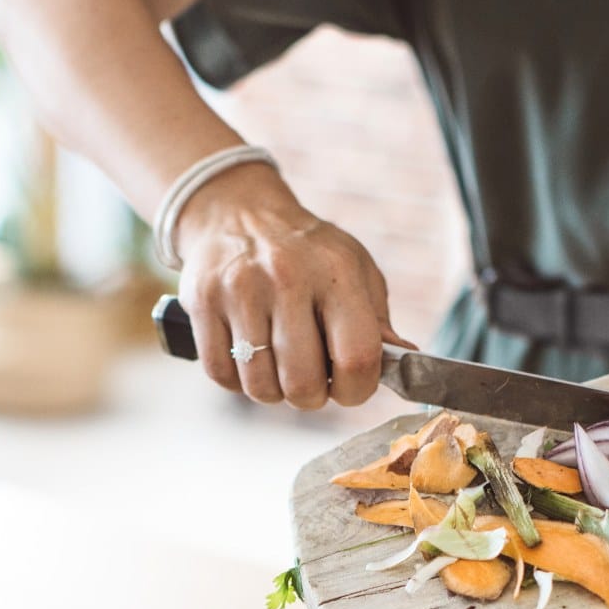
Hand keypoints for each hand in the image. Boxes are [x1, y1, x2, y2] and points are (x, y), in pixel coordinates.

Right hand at [174, 162, 413, 408]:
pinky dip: (237, 381)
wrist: (237, 212)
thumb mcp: (355, 271)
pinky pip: (221, 375)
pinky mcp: (202, 302)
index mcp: (336, 273)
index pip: (357, 358)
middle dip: (311, 397)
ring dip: (273, 390)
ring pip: (260, 387)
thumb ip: (377, 322)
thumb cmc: (308, 253)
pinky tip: (248, 357)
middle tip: (311, 380)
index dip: (358, 390)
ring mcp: (239, 290)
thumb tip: (406, 360)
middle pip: (303, 383)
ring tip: (278, 364)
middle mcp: (287, 278)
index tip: (350, 386)